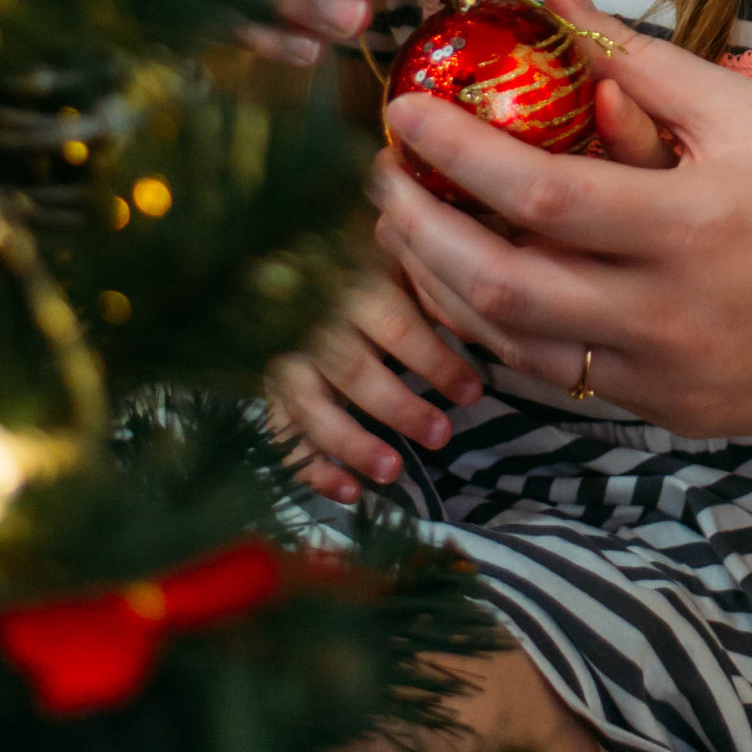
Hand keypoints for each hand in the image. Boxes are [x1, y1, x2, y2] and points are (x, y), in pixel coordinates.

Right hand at [265, 256, 483, 502]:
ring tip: (394, 472)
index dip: (435, 362)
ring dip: (354, 445)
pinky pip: (285, 436)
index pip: (396, 327)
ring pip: (313, 408)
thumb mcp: (403, 262)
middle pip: (354, 371)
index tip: (474, 392)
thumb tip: (479, 322)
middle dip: (400, 408)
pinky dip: (313, 469)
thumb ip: (435, 290)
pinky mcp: (271, 391)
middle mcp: (314, 321)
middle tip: (443, 436)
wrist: (292, 258)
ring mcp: (286, 359)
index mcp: (355, 284)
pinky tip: (349, 493)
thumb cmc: (369, 263)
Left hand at [371, 28, 751, 439]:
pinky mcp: (678, 416)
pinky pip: (566, 381)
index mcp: (695, 222)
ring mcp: (674, 379)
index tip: (400, 111)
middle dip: (420, 234)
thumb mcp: (748, 111)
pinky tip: (487, 287)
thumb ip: (641, 62)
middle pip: (502, 287)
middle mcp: (676, 314)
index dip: (453, 153)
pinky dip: (512, 336)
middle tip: (380, 184)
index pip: (537, 190)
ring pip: (518, 349)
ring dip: (449, 291)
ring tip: (413, 235)